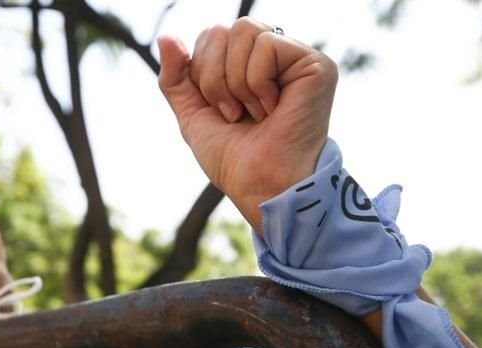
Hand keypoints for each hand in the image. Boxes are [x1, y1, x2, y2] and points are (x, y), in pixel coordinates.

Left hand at [157, 18, 337, 230]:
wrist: (259, 184)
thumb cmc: (233, 158)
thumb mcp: (193, 114)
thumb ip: (176, 77)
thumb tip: (165, 37)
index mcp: (247, 66)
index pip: (211, 36)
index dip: (202, 72)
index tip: (221, 112)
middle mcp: (273, 57)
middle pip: (222, 30)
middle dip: (214, 78)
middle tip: (233, 114)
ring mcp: (296, 58)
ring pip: (244, 31)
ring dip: (236, 83)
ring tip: (255, 113)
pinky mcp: (315, 64)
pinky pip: (267, 45)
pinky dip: (258, 82)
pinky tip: (273, 109)